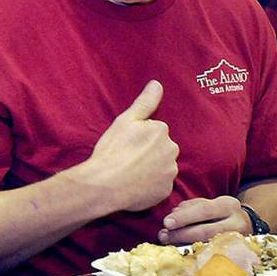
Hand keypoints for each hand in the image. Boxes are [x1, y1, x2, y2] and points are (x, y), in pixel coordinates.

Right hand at [72, 80, 178, 212]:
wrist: (105, 184)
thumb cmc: (113, 150)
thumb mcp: (125, 121)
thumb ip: (145, 102)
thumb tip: (157, 84)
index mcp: (161, 130)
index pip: (154, 131)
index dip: (138, 138)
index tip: (126, 145)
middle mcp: (171, 150)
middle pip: (161, 149)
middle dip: (149, 152)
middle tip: (127, 158)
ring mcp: (170, 172)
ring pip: (162, 167)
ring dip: (151, 169)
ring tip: (130, 173)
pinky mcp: (166, 191)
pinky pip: (160, 185)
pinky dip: (150, 185)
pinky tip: (135, 185)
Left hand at [157, 196, 250, 245]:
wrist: (246, 224)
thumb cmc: (219, 212)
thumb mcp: (210, 203)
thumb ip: (192, 206)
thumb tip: (174, 213)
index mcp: (228, 205)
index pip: (204, 210)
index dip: (184, 217)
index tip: (166, 223)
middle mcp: (235, 222)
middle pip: (206, 230)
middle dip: (181, 234)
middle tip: (163, 236)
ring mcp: (237, 240)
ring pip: (208, 244)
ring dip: (184, 244)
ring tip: (168, 243)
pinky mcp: (234, 254)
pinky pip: (211, 254)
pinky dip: (194, 252)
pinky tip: (181, 251)